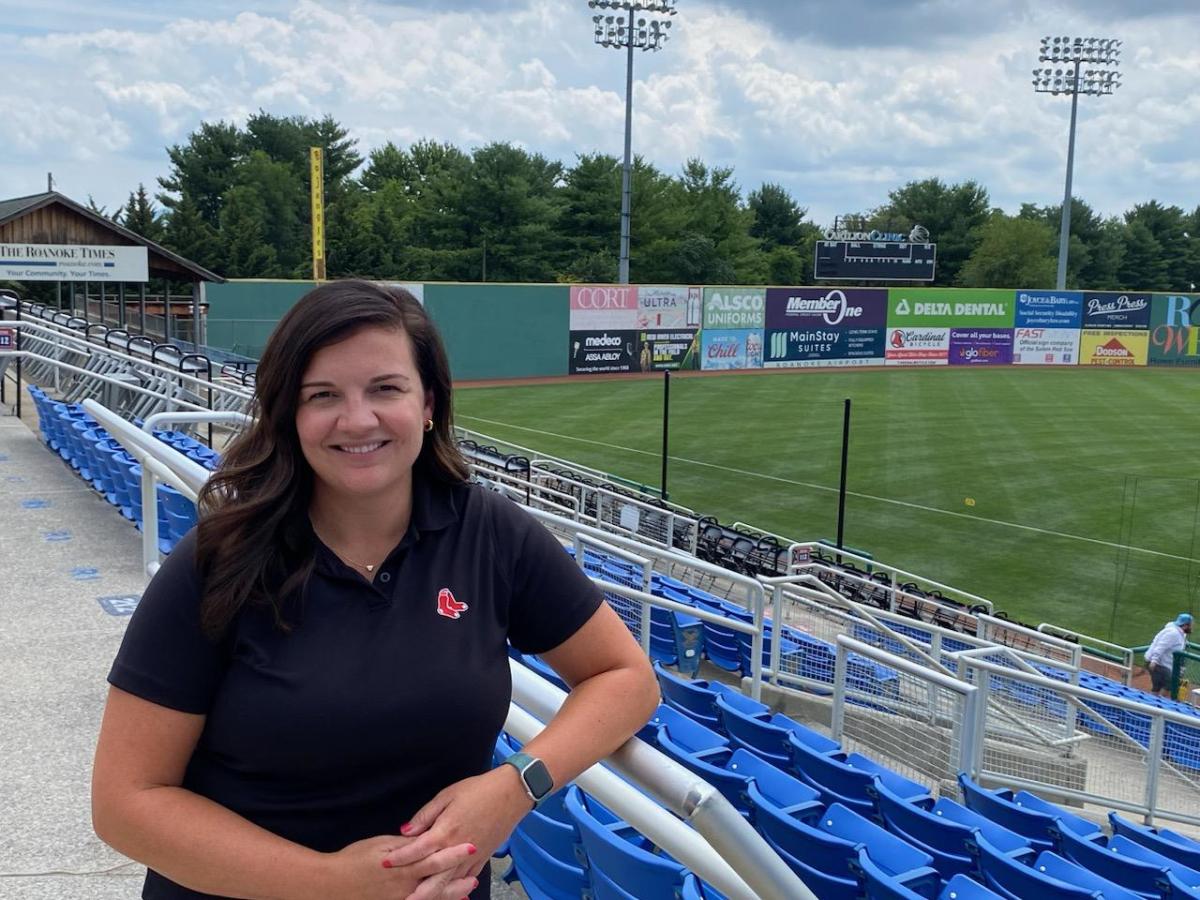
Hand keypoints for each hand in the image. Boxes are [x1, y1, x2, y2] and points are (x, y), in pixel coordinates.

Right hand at [312, 833, 477, 899]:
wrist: (331, 884)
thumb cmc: (354, 859)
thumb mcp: (380, 845)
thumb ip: (404, 845)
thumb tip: (422, 838)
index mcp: (404, 866)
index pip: (435, 858)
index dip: (454, 853)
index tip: (472, 846)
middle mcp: (405, 886)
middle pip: (438, 882)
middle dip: (458, 881)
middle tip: (476, 878)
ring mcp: (400, 899)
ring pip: (431, 897)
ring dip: (451, 895)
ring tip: (467, 892)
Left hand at [383, 767, 533, 894]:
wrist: (511, 793)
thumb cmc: (478, 790)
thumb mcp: (447, 795)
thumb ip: (426, 815)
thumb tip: (406, 830)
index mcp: (446, 831)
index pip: (417, 850)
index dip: (400, 857)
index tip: (385, 862)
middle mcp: (457, 849)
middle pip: (433, 877)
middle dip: (416, 890)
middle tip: (401, 898)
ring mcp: (472, 856)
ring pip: (450, 883)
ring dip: (434, 893)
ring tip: (419, 899)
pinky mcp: (483, 858)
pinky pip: (466, 879)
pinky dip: (456, 888)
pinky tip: (447, 892)